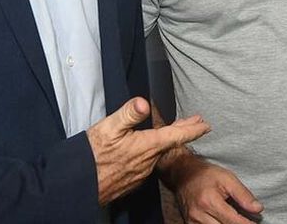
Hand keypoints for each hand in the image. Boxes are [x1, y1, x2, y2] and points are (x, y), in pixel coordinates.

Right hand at [88, 97, 209, 204]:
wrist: (80, 185)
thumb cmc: (92, 155)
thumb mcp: (108, 127)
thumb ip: (128, 114)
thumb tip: (144, 102)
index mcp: (146, 145)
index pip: (175, 135)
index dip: (192, 129)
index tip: (206, 124)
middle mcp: (148, 162)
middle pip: (170, 144)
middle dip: (184, 133)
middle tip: (198, 125)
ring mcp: (141, 173)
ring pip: (159, 155)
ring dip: (168, 143)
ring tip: (174, 133)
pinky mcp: (132, 181)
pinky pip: (147, 164)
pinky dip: (153, 154)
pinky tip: (148, 151)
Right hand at [162, 153, 261, 223]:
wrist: (182, 173)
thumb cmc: (206, 174)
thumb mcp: (227, 178)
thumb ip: (243, 194)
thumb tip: (258, 209)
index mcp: (209, 201)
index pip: (234, 221)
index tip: (256, 223)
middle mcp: (199, 215)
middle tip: (248, 222)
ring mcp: (192, 222)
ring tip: (235, 219)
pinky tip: (224, 221)